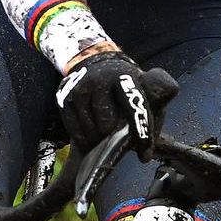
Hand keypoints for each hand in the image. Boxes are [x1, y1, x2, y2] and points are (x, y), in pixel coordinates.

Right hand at [54, 50, 172, 155]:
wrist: (96, 65)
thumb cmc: (125, 87)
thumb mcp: (144, 90)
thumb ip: (152, 112)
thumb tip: (156, 146)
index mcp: (124, 76)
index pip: (133, 106)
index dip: (141, 132)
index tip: (144, 155)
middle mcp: (99, 80)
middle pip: (107, 124)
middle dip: (116, 137)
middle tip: (120, 139)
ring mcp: (79, 89)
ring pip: (91, 131)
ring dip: (100, 141)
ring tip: (106, 137)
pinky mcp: (64, 98)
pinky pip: (75, 132)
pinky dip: (86, 141)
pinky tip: (93, 138)